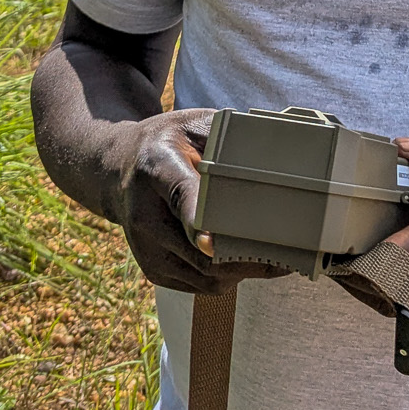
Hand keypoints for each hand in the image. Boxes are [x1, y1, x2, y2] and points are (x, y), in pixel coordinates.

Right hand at [108, 106, 287, 294]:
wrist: (119, 170)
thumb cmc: (169, 143)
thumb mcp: (193, 124)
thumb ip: (227, 140)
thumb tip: (275, 155)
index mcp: (157, 168)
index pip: (180, 197)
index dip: (197, 220)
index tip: (213, 240)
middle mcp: (145, 215)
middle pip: (198, 252)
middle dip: (247, 256)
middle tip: (290, 250)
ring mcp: (147, 249)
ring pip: (206, 276)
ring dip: (244, 271)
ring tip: (279, 255)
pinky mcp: (154, 271)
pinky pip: (201, 285)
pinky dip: (229, 276)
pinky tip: (249, 259)